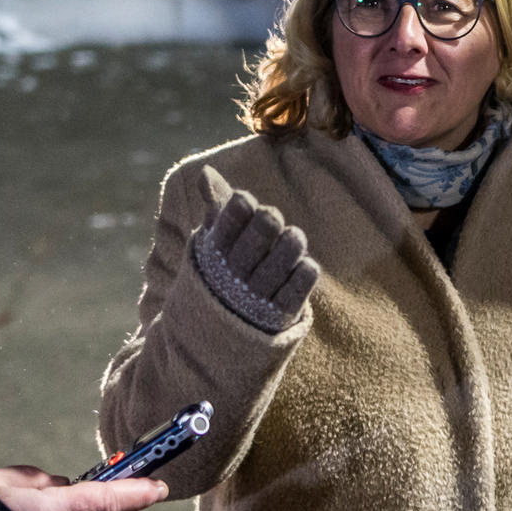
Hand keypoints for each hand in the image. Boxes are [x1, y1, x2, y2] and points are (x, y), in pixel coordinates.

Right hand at [195, 166, 319, 330]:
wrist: (217, 338)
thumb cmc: (220, 275)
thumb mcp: (211, 243)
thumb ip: (215, 207)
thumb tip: (206, 172)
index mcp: (214, 253)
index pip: (231, 218)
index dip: (242, 205)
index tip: (244, 203)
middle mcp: (235, 274)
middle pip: (263, 231)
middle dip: (269, 220)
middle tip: (271, 219)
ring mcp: (258, 295)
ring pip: (288, 252)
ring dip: (292, 242)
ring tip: (291, 240)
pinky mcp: (282, 314)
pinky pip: (302, 282)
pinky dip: (305, 270)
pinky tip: (301, 267)